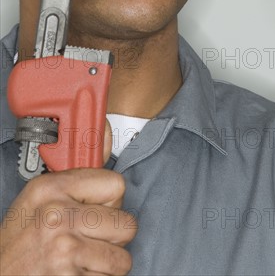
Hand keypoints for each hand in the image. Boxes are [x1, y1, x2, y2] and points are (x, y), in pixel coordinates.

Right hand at [0, 120, 135, 275]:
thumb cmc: (21, 240)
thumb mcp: (40, 198)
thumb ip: (77, 177)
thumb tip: (108, 138)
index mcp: (51, 189)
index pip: (117, 184)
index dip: (112, 201)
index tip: (98, 208)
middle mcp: (57, 216)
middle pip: (127, 224)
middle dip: (113, 236)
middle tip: (90, 238)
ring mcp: (63, 250)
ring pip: (122, 259)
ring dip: (107, 263)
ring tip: (83, 257)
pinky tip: (76, 272)